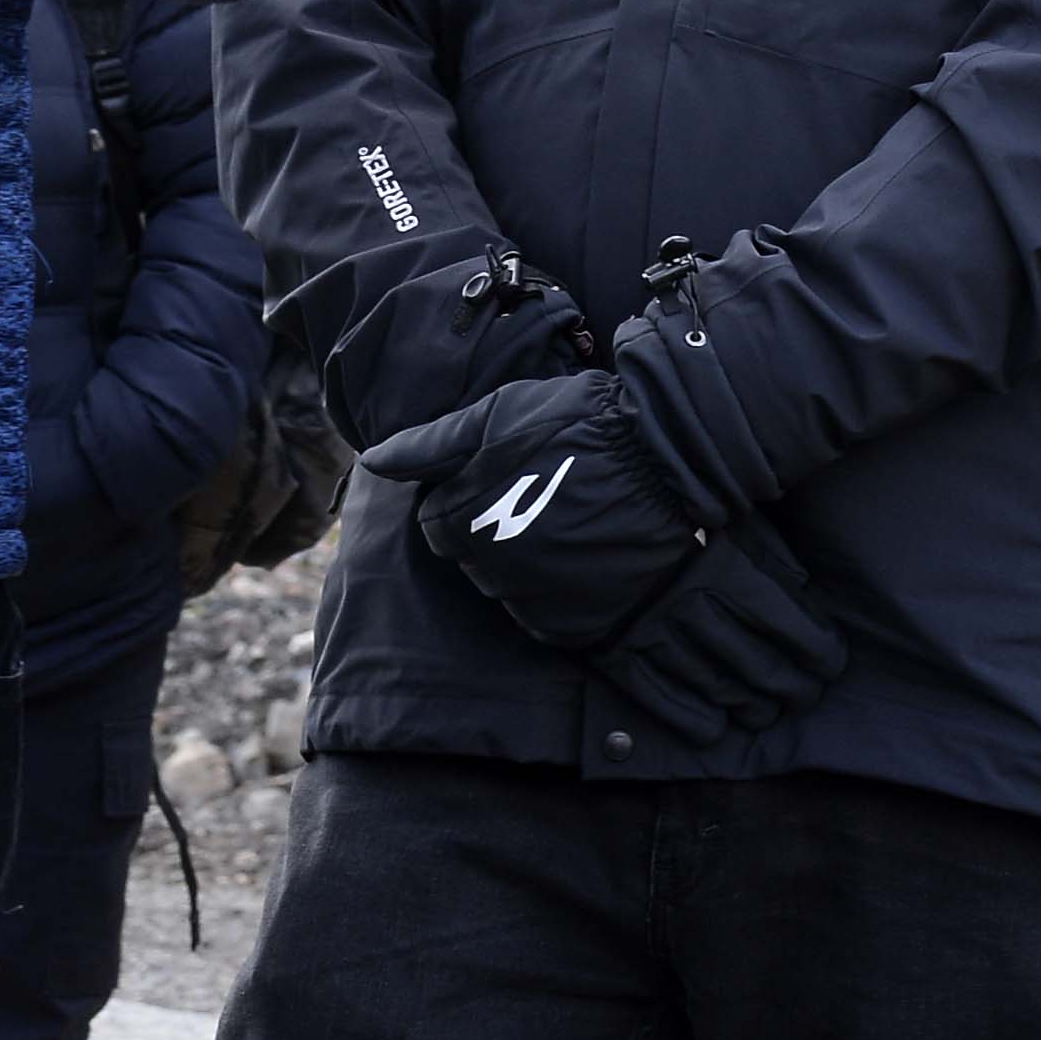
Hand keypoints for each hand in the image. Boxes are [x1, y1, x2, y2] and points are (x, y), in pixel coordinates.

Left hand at [364, 368, 706, 652]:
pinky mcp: (575, 624)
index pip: (435, 523)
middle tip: (535, 493)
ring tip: (562, 519)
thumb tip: (373, 460)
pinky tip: (581, 553)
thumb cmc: (577, 424)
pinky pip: (545, 614)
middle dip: (488, 528)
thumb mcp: (497, 415)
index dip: (461, 495)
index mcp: (464, 519)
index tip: (499, 475)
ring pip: (505, 587)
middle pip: (468, 557)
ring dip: (521, 560)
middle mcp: (491, 569)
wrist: (667, 457)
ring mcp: (535, 600)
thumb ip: (431, 444)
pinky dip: (556, 591)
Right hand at [589, 507, 844, 743]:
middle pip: (760, 665)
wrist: (555, 497)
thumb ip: (765, 549)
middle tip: (806, 696)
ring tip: (767, 713)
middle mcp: (696, 609)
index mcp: (728, 568)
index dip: (819, 652)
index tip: (831, 663)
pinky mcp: (614, 651)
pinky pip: (660, 697)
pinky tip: (714, 728)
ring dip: (750, 705)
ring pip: (717, 685)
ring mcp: (654, 634)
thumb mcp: (721, 506)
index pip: (792, 626)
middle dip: (792, 686)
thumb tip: (802, 589)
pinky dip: (691, 717)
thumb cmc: (652, 492)